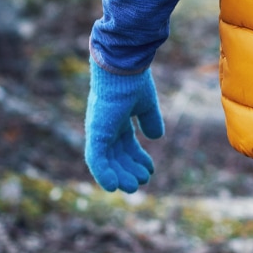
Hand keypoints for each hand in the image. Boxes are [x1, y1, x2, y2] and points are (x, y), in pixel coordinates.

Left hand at [83, 64, 163, 192]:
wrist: (124, 65)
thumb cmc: (133, 79)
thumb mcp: (145, 104)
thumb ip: (150, 120)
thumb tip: (156, 137)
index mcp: (115, 119)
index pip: (124, 144)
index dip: (137, 158)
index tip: (150, 169)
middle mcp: (104, 127)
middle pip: (116, 155)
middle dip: (129, 170)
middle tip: (142, 182)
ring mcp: (98, 131)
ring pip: (106, 161)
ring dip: (119, 176)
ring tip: (134, 186)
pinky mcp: (95, 133)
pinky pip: (96, 159)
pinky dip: (103, 174)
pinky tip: (113, 186)